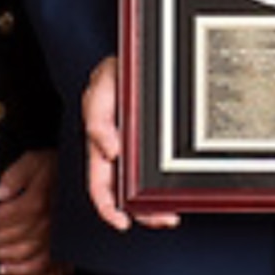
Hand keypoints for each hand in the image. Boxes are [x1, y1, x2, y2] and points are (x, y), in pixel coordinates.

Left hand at [0, 150, 69, 274]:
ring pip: (21, 254)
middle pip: (9, 237)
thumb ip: (14, 175)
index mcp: (38, 200)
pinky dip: (19, 270)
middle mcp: (47, 221)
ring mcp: (54, 238)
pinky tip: (6, 267)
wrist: (83, 178)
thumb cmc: (57, 168)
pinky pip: (38, 266)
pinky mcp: (61, 249)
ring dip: (1, 254)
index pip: (3, 217)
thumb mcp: (33, 160)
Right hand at [84, 55, 178, 231]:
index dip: (106, 208)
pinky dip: (165, 188)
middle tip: (164, 219)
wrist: (145, 53)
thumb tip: (109, 151)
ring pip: (143, 189)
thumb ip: (98, 115)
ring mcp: (137, 150)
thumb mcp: (103, 83)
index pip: (98, 184)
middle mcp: (118, 151)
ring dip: (155, 207)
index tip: (121, 221)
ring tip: (171, 214)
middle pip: (125, 195)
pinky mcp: (155, 145)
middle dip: (142, 213)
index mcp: (100, 141)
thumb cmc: (119, 69)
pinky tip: (176, 194)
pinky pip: (158, 173)